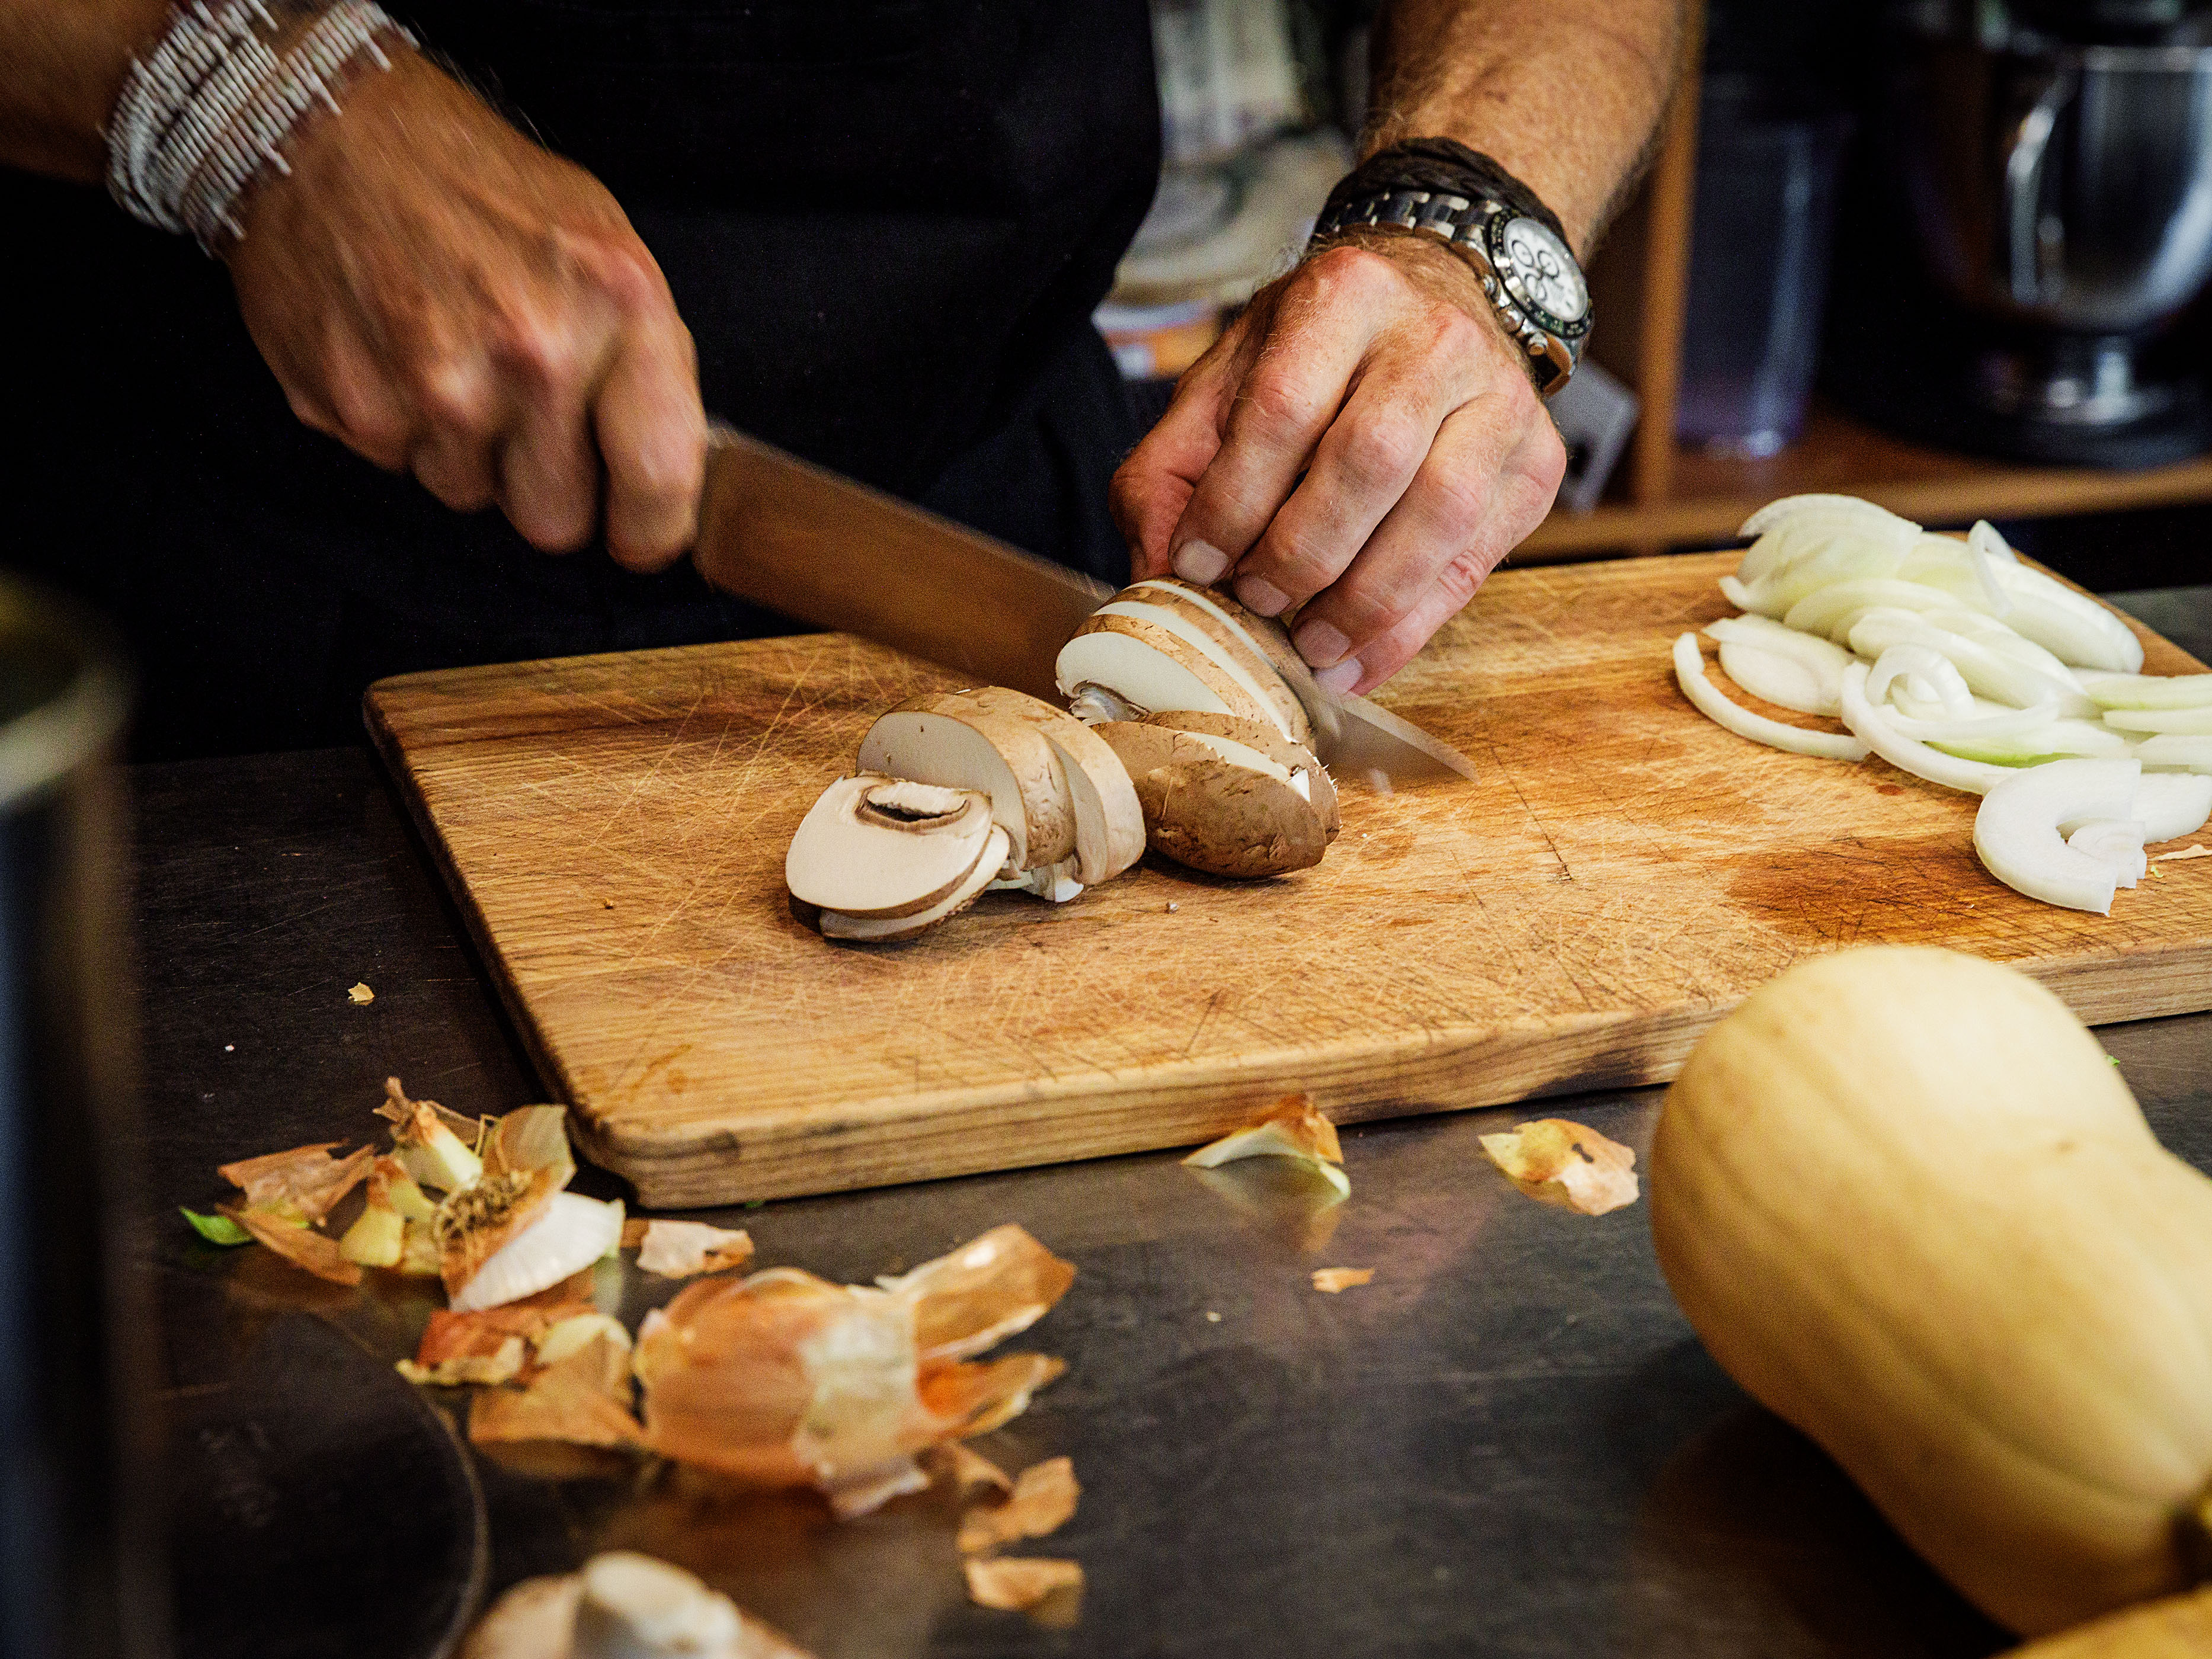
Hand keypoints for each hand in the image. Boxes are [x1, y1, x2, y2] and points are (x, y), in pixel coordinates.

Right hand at [225, 52, 704, 567]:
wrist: (328, 131)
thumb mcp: (605, 248)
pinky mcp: (359, 408)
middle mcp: (533, 351)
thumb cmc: (479, 189)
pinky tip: (397, 350)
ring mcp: (440, 387)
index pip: (660, 480)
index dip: (651, 526)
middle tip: (522, 408)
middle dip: (546, 483)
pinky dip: (403, 425)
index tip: (639, 527)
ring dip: (469, 449)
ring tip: (451, 354)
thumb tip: (670, 476)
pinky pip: (404, 468)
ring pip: (474, 498)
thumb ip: (647, 366)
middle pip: (559, 521)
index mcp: (617, 304)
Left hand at [1111, 234, 1565, 694]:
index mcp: (1346, 296)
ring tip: (1308, 646)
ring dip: (1363, 601)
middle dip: (1302, 554)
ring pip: (1438, 514)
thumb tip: (1160, 571)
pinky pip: (1473, 562)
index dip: (1235, 500)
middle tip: (1259, 604)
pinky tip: (1357, 661)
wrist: (1435, 304)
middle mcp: (1436, 337)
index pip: (1285, 408)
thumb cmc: (1316, 359)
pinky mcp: (1536, 463)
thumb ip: (1174, 468)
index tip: (1200, 564)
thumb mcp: (1227, 382)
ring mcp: (1503, 399)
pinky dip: (1409, 627)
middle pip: (1370, 460)